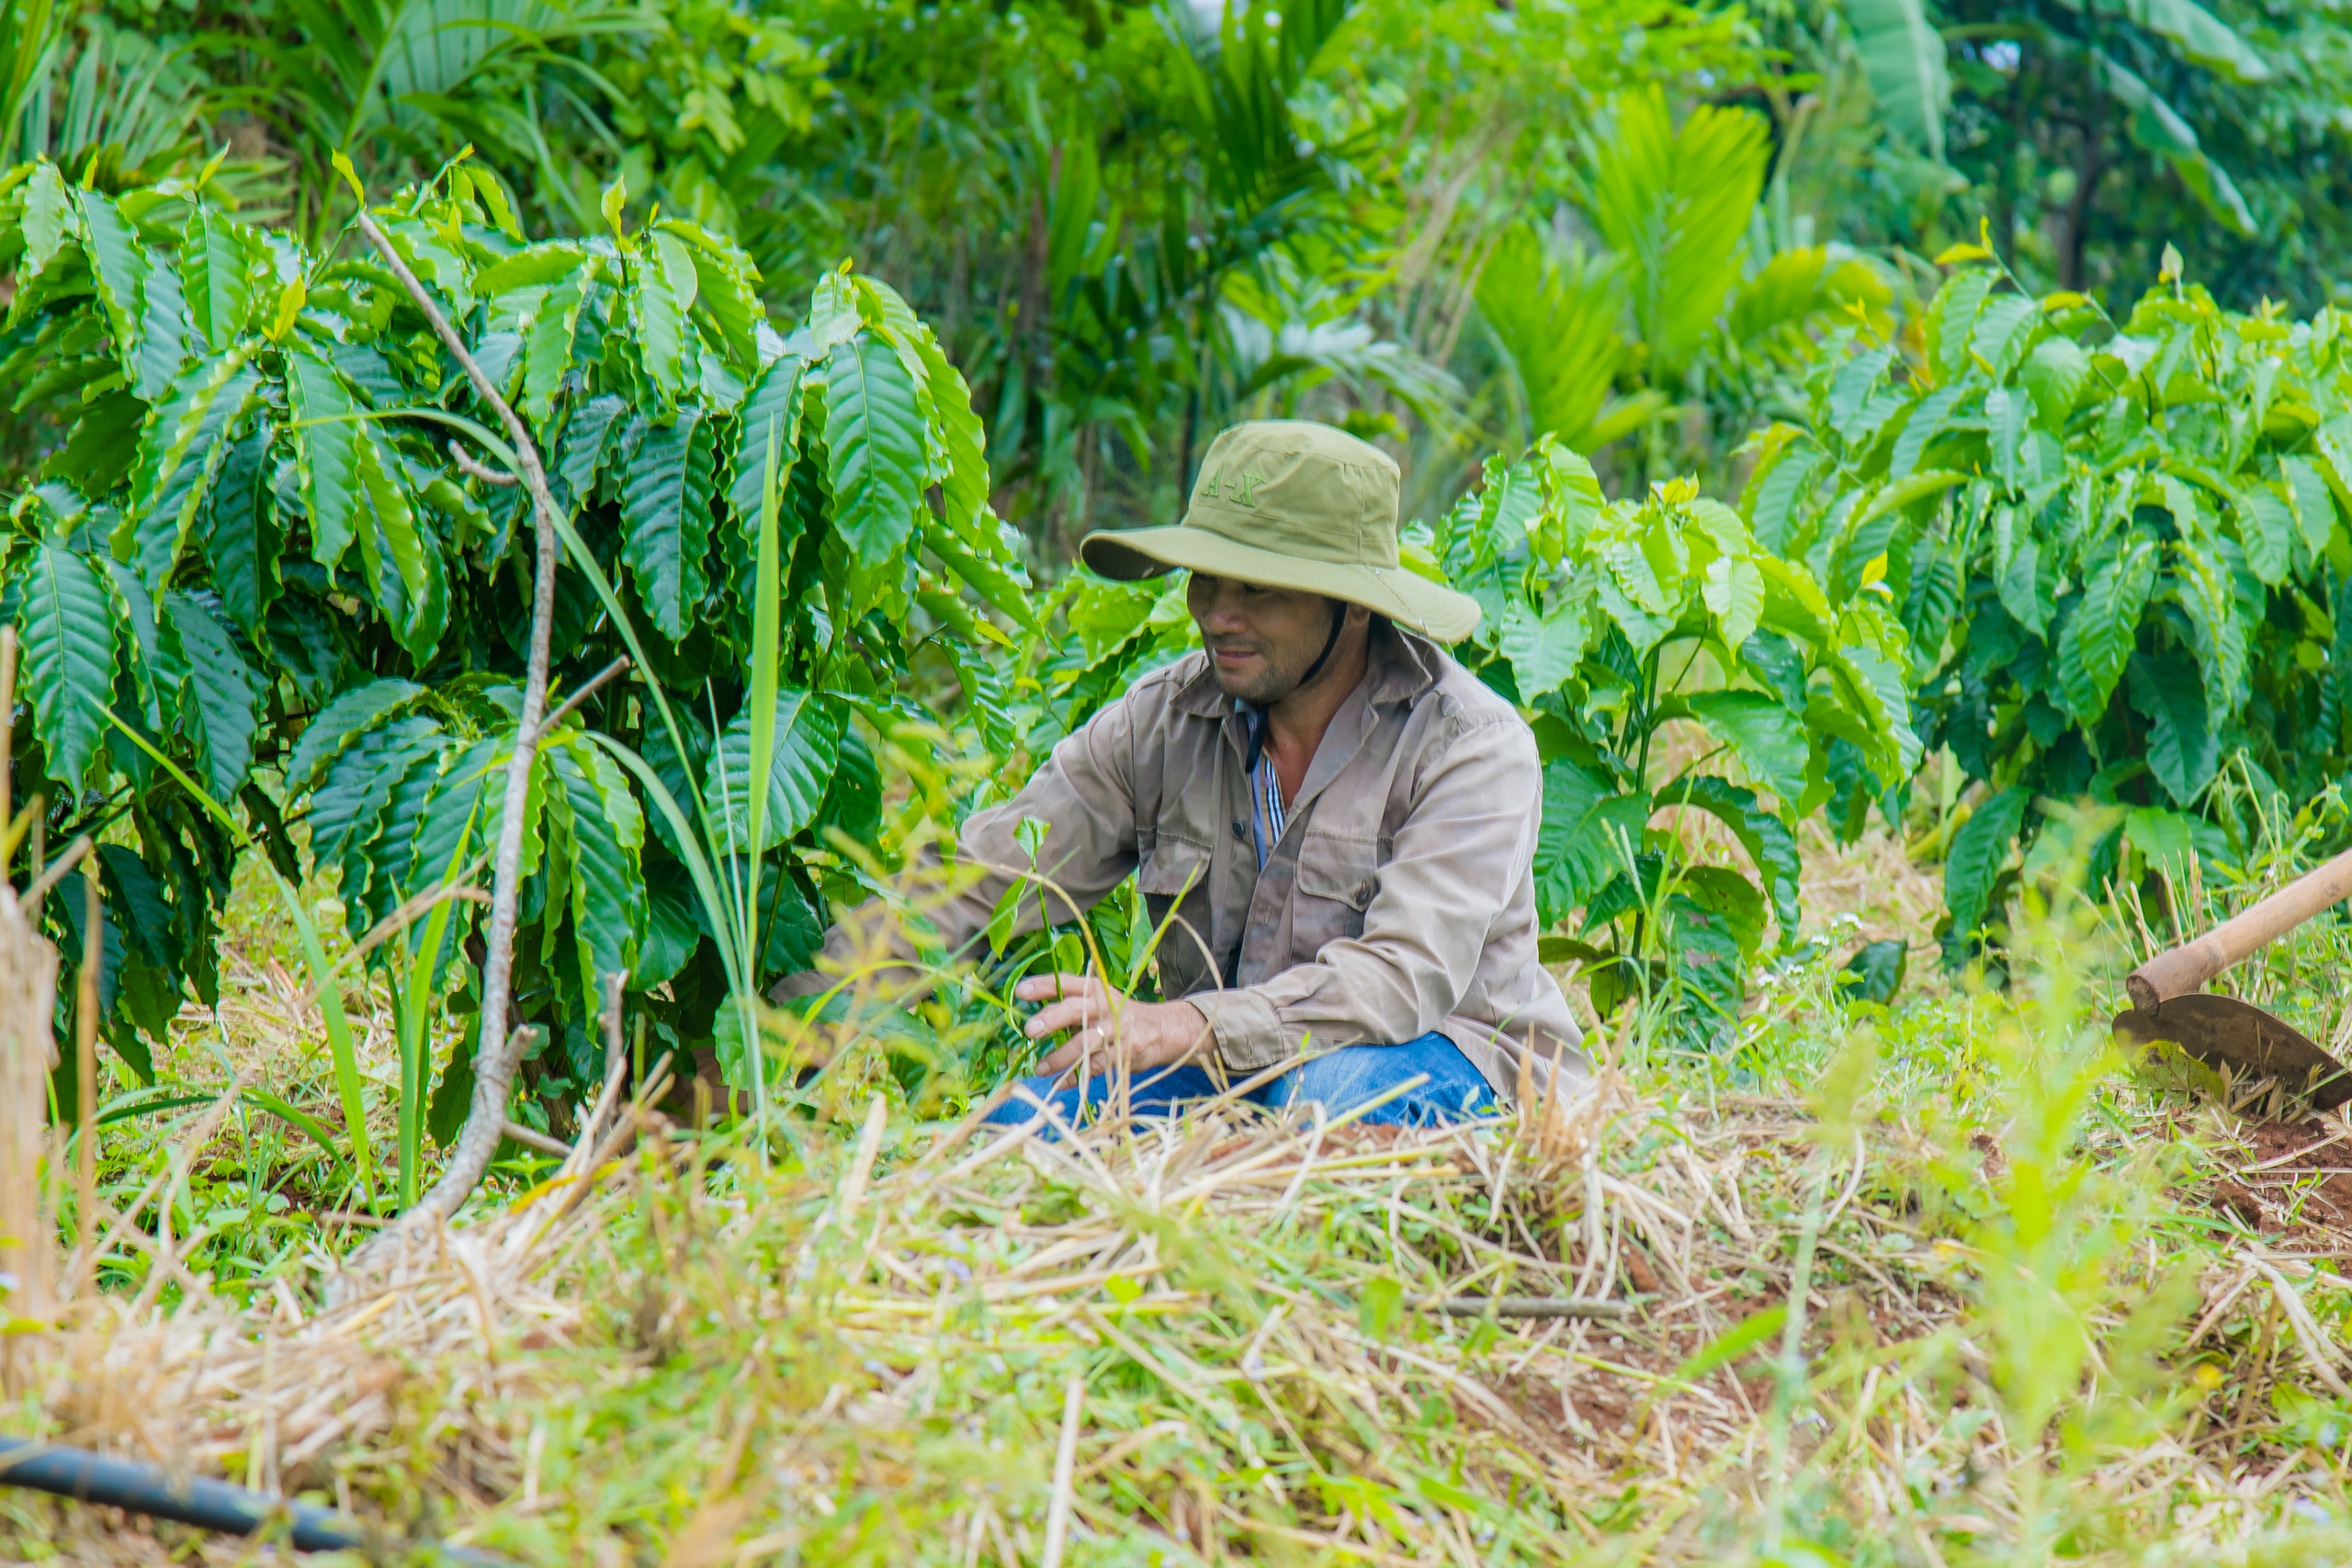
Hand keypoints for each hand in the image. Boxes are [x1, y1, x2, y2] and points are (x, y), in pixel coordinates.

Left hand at [1015, 973, 1209, 1078]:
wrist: (1164, 1031)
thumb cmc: (1120, 1015)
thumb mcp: (1101, 1000)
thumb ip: (1073, 1004)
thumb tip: (1034, 1016)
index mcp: (1096, 989)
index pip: (1067, 982)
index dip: (1044, 985)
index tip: (1020, 992)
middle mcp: (1106, 1006)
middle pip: (1076, 1009)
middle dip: (1052, 1019)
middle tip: (1030, 1030)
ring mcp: (1116, 1031)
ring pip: (1084, 1043)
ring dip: (1059, 1058)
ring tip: (1039, 1068)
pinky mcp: (1123, 1055)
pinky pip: (1094, 1067)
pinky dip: (1074, 1077)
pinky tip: (1059, 1083)